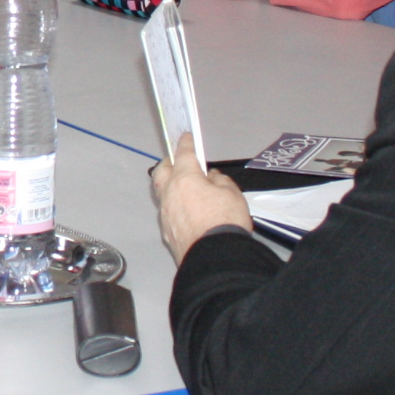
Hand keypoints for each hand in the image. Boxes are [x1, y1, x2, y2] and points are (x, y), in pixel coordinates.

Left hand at [149, 132, 252, 263]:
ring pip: (162, 193)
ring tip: (182, 186)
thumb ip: (220, 181)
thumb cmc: (225, 221)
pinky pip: (168, 212)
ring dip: (170, 186)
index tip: (185, 137)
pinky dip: (175, 206)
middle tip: (176, 160)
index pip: (184, 155)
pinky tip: (185, 210)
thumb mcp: (232, 194)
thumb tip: (211, 178)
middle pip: (162, 172)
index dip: (186, 144)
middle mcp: (170, 194)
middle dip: (168, 163)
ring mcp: (165, 214)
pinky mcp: (167, 232)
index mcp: (185, 179)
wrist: (215, 258)